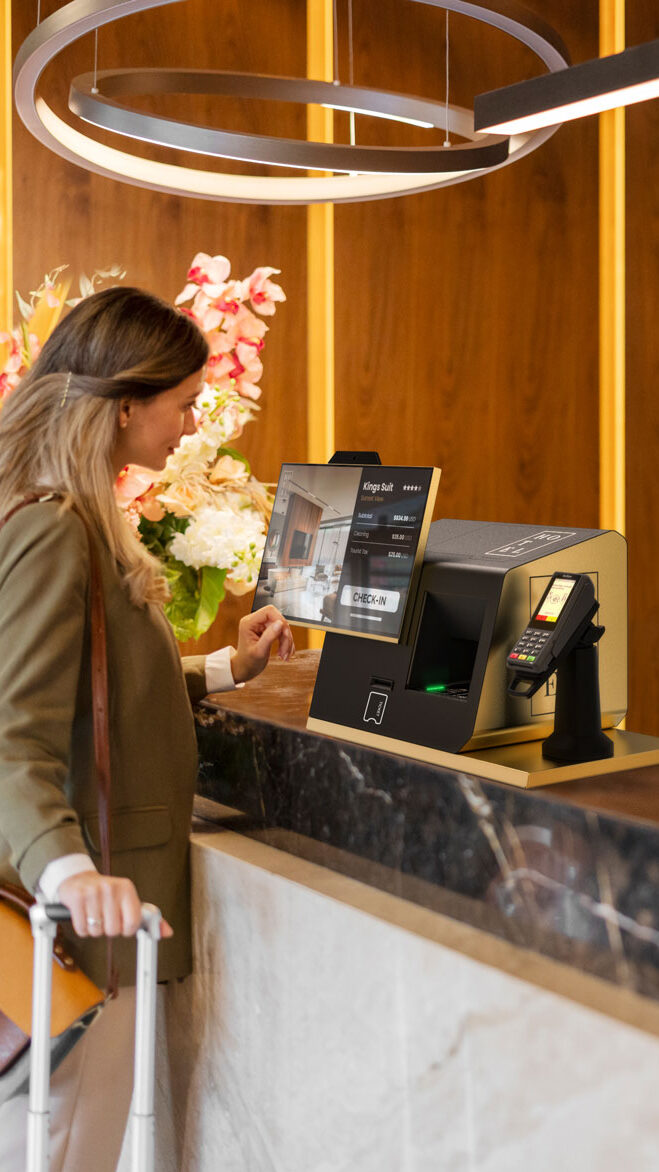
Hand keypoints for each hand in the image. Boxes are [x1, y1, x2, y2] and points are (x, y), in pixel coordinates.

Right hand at [57, 872, 173, 938]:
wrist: (79, 879)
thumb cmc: (106, 894)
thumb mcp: (128, 900)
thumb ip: (148, 918)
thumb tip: (167, 932)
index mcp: (127, 888)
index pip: (133, 922)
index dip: (126, 929)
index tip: (122, 924)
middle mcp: (111, 888)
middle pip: (113, 930)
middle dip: (108, 929)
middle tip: (105, 917)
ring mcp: (93, 893)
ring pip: (96, 931)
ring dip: (94, 929)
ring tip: (94, 915)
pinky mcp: (77, 899)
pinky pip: (82, 929)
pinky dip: (82, 928)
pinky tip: (84, 915)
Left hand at [230, 605, 294, 683]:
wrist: (244, 669)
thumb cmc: (248, 662)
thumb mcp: (259, 651)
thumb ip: (269, 636)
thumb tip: (280, 623)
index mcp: (249, 623)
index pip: (269, 611)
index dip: (280, 620)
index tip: (285, 635)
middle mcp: (255, 621)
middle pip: (278, 619)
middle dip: (285, 635)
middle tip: (285, 651)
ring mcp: (261, 626)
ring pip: (282, 627)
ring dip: (287, 641)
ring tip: (284, 655)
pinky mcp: (267, 631)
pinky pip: (281, 632)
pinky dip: (286, 643)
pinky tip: (285, 653)